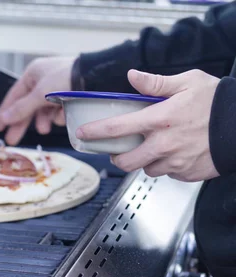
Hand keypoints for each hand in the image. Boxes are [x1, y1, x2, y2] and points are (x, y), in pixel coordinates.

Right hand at [0, 57, 74, 144]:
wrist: (97, 77)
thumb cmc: (67, 78)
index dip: (4, 112)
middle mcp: (43, 81)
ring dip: (43, 121)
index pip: (13, 96)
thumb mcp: (40, 94)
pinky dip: (59, 116)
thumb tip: (4, 118)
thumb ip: (21, 108)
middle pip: (27, 106)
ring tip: (45, 129)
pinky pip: (58, 111)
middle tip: (12, 139)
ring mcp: (56, 89)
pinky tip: (63, 116)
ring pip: (43, 111)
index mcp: (33, 74)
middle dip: (22, 123)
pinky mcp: (69, 96)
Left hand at [76, 69, 219, 181]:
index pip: (115, 129)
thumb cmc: (219, 102)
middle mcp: (164, 144)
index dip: (94, 133)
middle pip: (125, 161)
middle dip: (117, 157)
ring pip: (147, 169)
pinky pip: (168, 174)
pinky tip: (176, 153)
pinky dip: (167, 166)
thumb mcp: (188, 82)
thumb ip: (156, 84)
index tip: (82, 134)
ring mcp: (176, 162)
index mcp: (159, 119)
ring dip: (145, 161)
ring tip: (154, 148)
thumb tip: (132, 76)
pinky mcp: (188, 174)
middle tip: (118, 151)